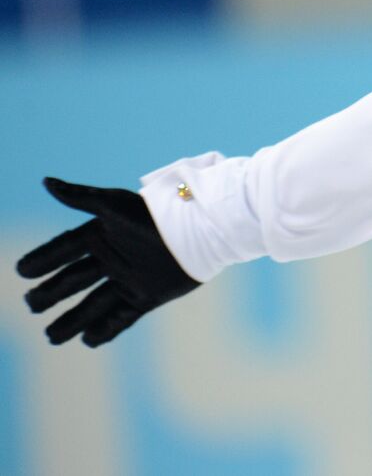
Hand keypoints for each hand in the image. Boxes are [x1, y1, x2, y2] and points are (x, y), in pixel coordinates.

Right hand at [16, 177, 198, 346]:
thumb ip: (79, 197)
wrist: (201, 229)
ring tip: (51, 337)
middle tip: (31, 304)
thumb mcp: (115, 204)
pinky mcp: (150, 295)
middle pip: (75, 280)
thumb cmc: (156, 213)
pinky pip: (123, 317)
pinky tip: (87, 340)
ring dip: (73, 320)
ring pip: (94, 304)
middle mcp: (114, 258)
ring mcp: (131, 278)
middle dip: (51, 293)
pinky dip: (106, 328)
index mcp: (104, 235)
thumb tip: (45, 182)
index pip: (65, 249)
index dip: (43, 259)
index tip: (21, 270)